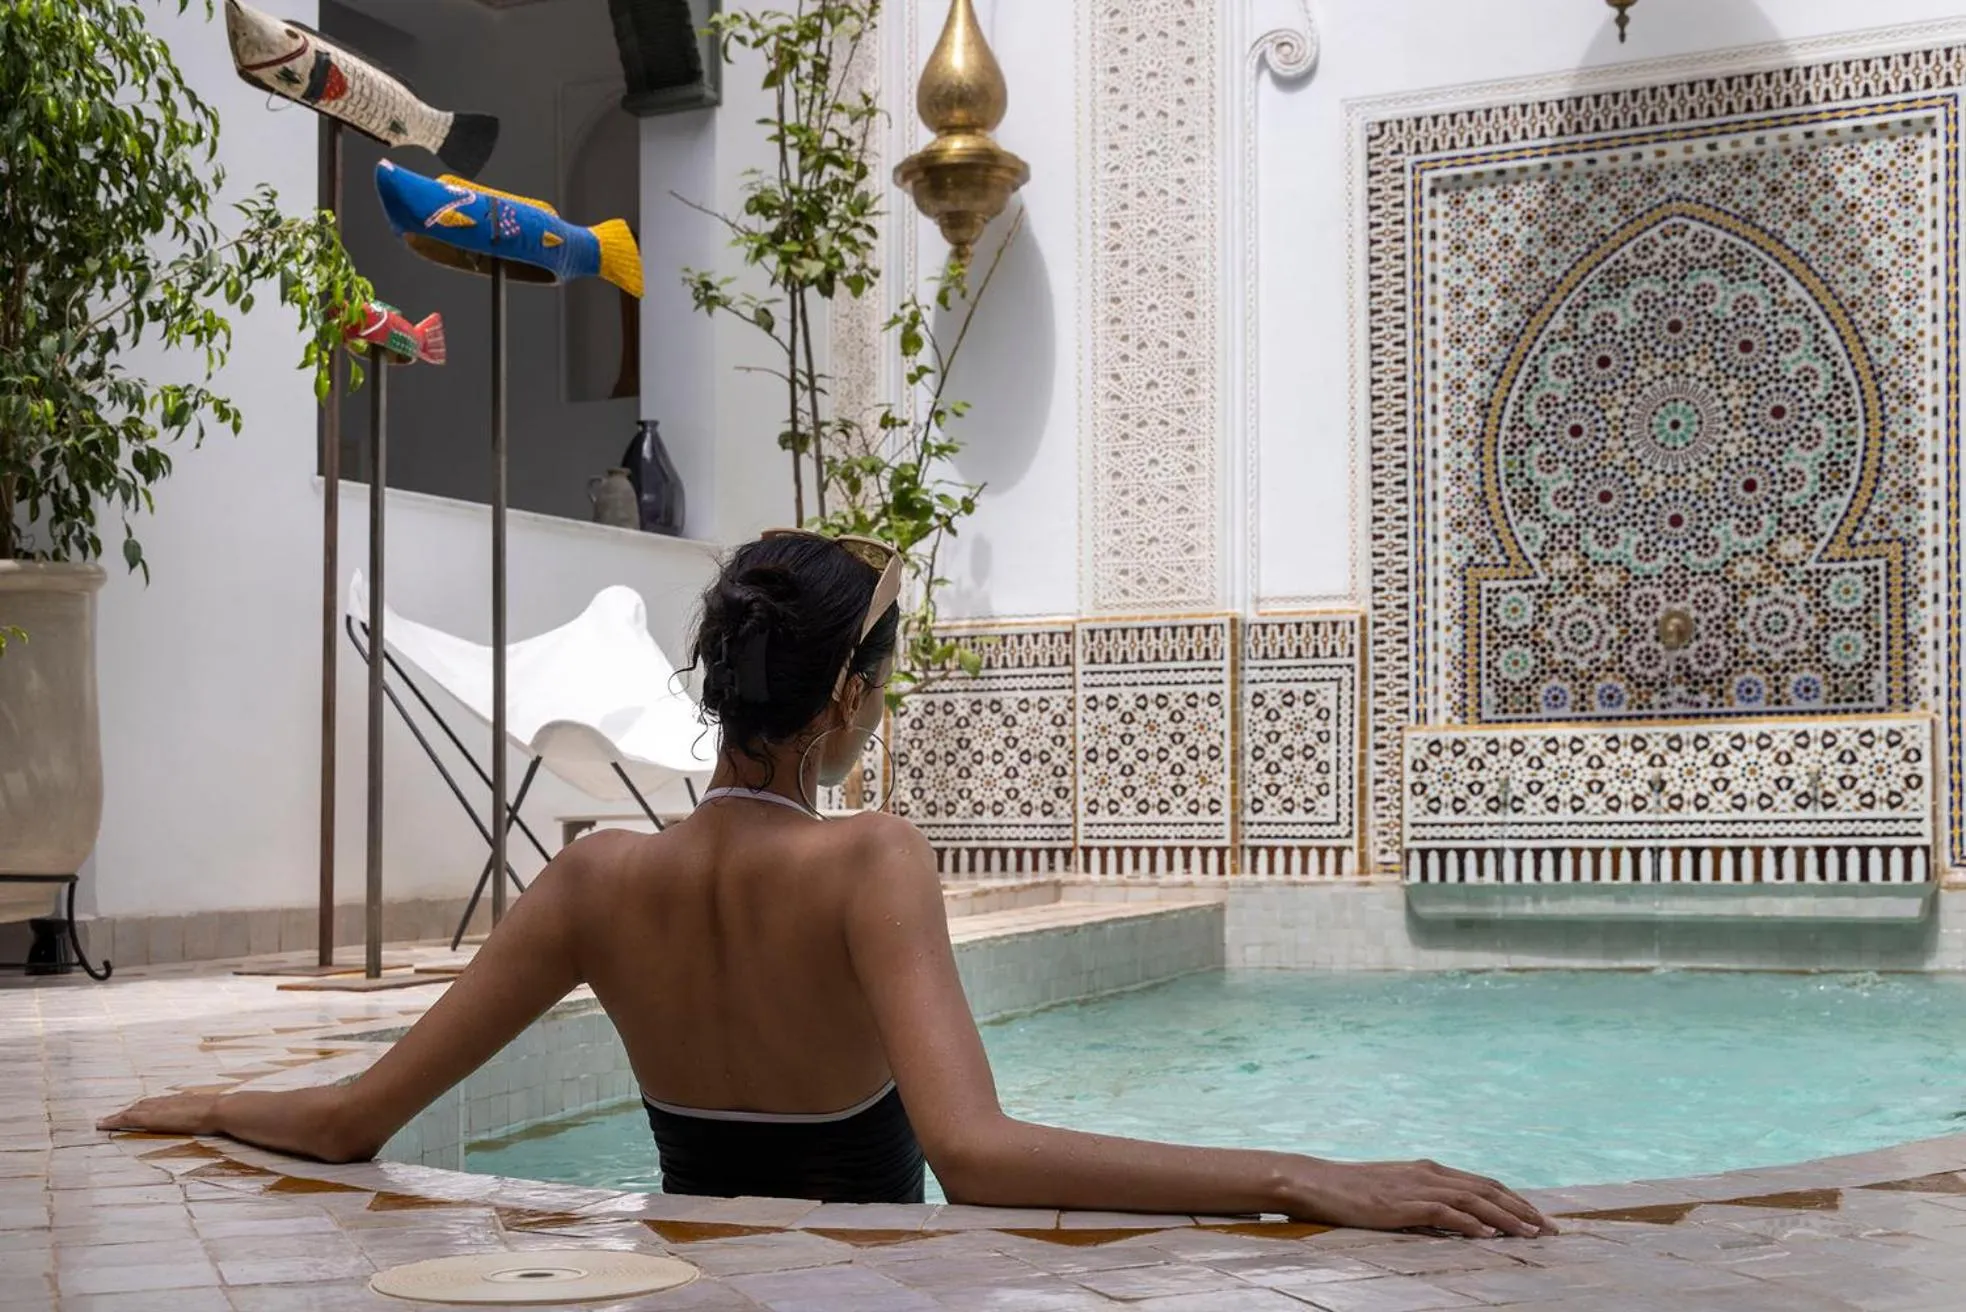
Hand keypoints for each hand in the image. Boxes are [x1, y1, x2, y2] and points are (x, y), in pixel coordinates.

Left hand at [98, 1093, 220, 1137]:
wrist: (218, 1110)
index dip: (144, 1106)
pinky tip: (104, 1125)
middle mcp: (166, 1101)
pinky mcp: (151, 1118)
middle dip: (128, 1110)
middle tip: (113, 1116)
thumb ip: (208, 1111)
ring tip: (105, 1121)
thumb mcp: (212, 1110)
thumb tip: (219, 1113)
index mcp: (180, 1100)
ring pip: (132, 1110)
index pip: (157, 1102)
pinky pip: (128, 1119)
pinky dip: (115, 1121)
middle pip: (141, 1104)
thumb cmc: (221, 1112)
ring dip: (118, 1115)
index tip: (135, 1110)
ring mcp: (157, 1108)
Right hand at [1288, 1158, 1555, 1237]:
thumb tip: (1456, 1222)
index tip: (1540, 1217)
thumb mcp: (1396, 1191)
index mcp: (1430, 1169)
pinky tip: (1490, 1234)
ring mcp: (1418, 1186)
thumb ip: (1426, 1201)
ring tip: (1532, 1233)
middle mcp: (1430, 1173)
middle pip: (1489, 1188)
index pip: (1484, 1182)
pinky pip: (1446, 1212)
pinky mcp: (1404, 1203)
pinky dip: (1471, 1222)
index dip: (1515, 1199)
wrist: (1319, 1182)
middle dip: (1524, 1209)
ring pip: (1475, 1199)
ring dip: (1507, 1217)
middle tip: (1552, 1229)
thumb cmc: (1354, 1190)